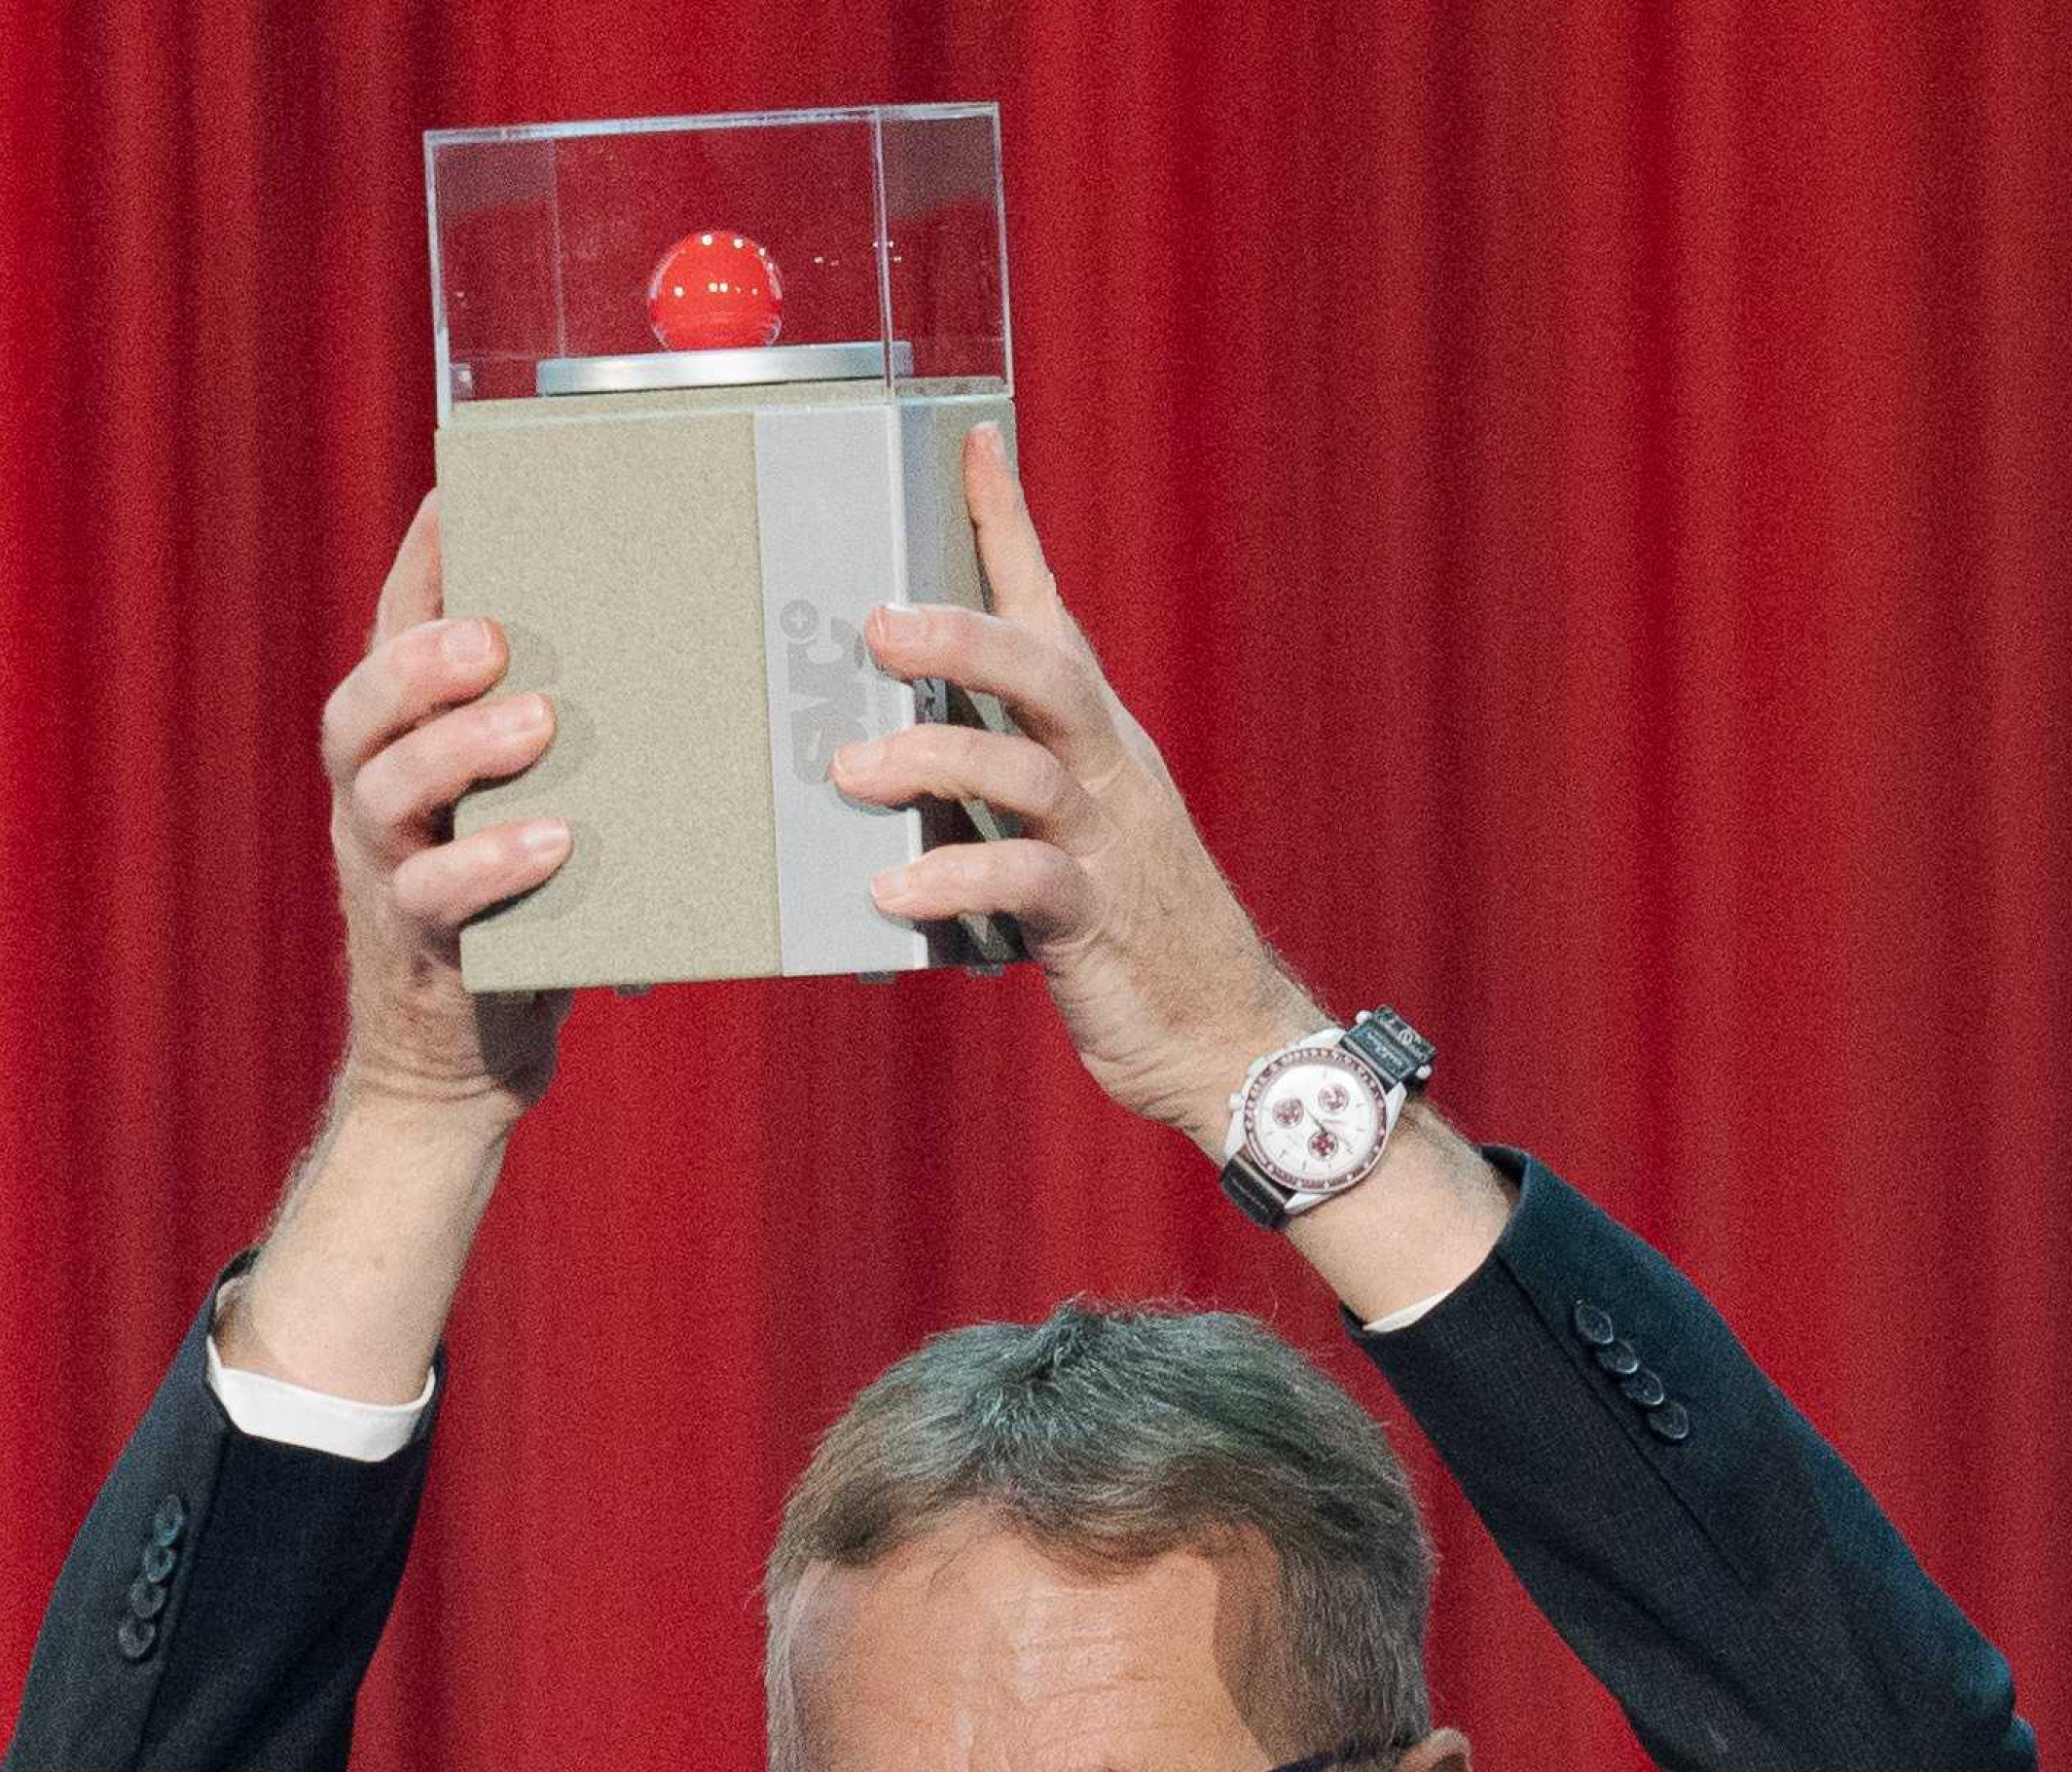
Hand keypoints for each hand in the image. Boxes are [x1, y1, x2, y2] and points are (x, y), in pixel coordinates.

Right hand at [319, 497, 573, 1121]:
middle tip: (491, 635)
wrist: (459, 1065)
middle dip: (419, 659)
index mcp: (398, 749)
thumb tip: (660, 644)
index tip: (453, 496)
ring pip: (388, 789)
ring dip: (459, 747)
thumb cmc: (517, 915)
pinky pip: (436, 898)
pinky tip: (556, 843)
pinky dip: (493, 865)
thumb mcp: (527, 808)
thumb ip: (555, 739)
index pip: (387, 637)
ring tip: (538, 723)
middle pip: (360, 707)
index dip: (414, 569)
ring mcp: (386, 871)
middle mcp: (374, 799)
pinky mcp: (419, 945)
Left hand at [831, 423, 1328, 1149]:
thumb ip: (989, 785)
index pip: (1050, 609)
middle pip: (1044, 673)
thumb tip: (879, 750)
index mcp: (1095, 736)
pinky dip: (953, 881)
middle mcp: (1107, 769)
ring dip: (933, 766)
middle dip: (962, 639)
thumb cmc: (1122, 926)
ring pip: (1026, 771)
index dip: (1011, 526)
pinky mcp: (1094, 918)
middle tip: (878, 626)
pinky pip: (1026, 883)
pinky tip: (891, 891)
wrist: (1220, 1032)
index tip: (973, 440)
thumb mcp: (1063, 832)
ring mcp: (1107, 840)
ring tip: (851, 774)